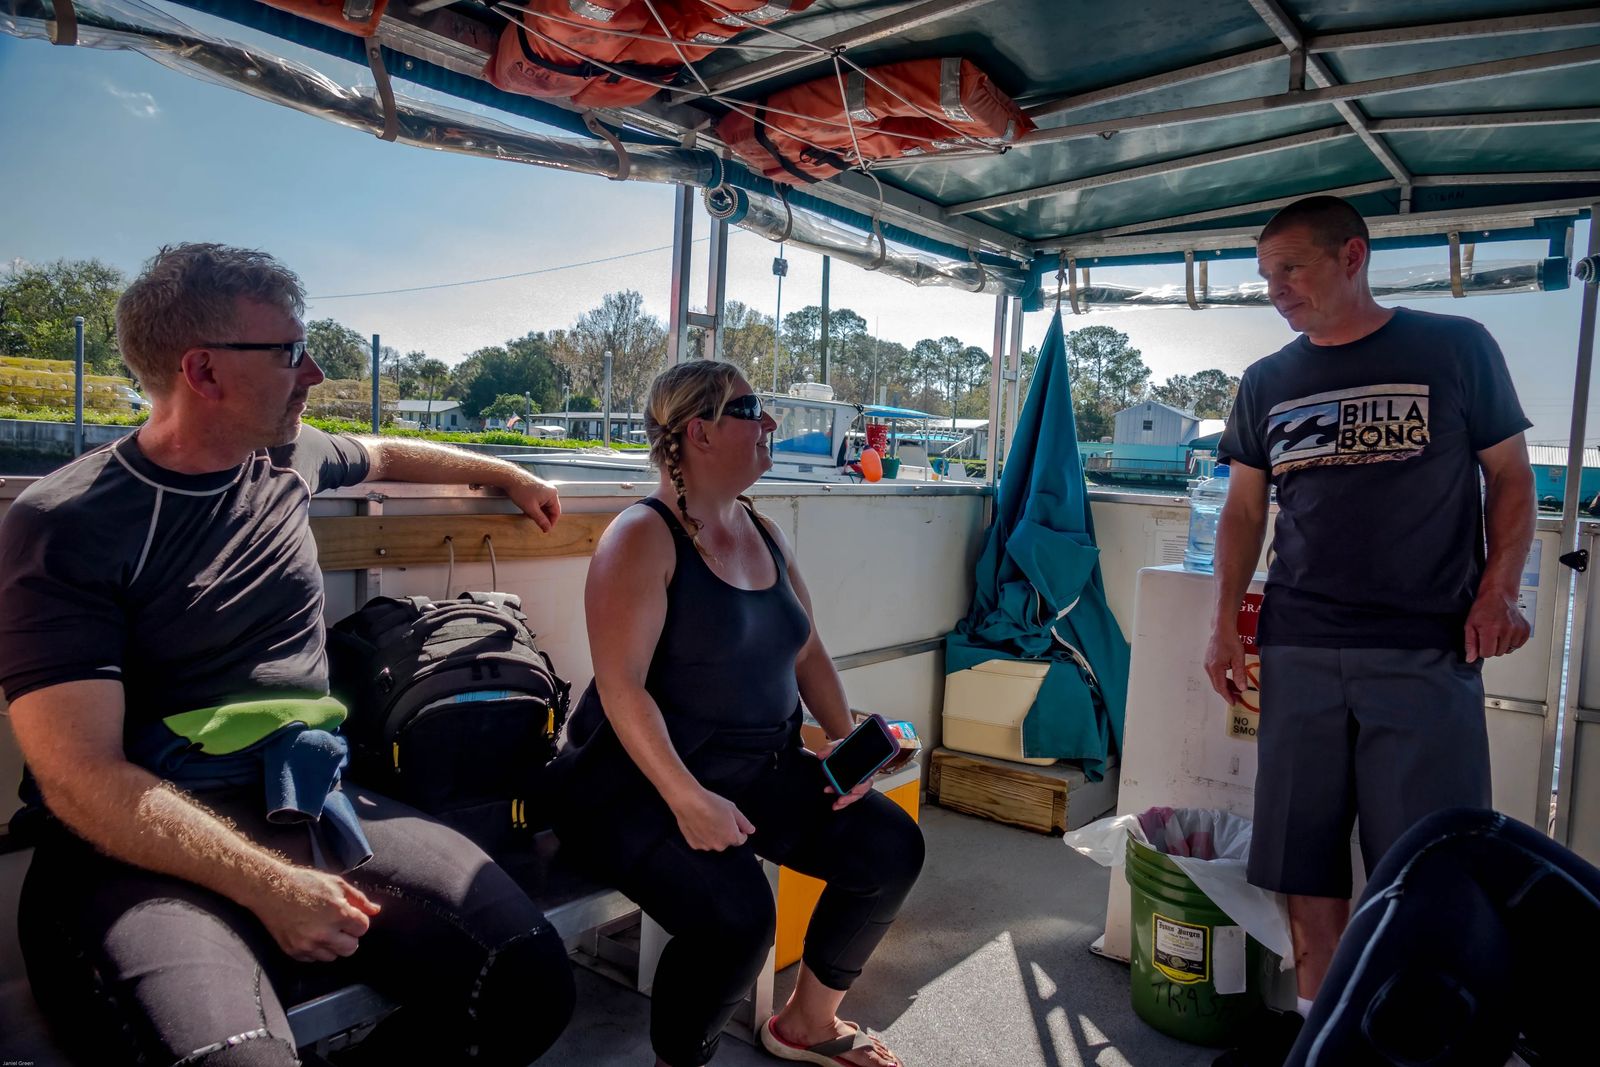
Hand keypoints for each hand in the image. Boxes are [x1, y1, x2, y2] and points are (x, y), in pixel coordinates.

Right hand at [251, 866, 380, 962]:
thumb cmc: (304, 883)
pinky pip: (315, 959)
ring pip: (333, 956)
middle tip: (340, 925)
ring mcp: (307, 945)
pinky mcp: (294, 952)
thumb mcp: (336, 884)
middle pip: (351, 948)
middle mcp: (324, 933)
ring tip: (324, 929)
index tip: (349, 914)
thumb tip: (376, 910)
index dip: (358, 920)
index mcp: (338, 914)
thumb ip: (359, 899)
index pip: (363, 929)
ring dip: (333, 945)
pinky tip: (311, 934)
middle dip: (349, 936)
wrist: (270, 889)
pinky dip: (316, 950)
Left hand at [508, 474, 560, 532]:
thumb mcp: (531, 509)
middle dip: (542, 517)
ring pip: (544, 506)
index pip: (556, 513)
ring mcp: (545, 489)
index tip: (545, 529)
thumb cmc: (520, 490)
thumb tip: (547, 528)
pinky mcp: (538, 489)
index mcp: (552, 494)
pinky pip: (540, 501)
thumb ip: (540, 520)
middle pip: (551, 509)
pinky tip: (527, 508)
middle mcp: (550, 491)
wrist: (510, 478)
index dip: (551, 523)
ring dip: (538, 512)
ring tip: (528, 513)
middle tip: (534, 521)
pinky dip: (535, 507)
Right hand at [672, 787, 754, 850]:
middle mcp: (719, 845)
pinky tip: (699, 824)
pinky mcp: (694, 844)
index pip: (741, 840)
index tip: (735, 824)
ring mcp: (705, 846)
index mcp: (731, 837)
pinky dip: (702, 836)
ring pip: (713, 842)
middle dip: (726, 832)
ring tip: (708, 820)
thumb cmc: (710, 803)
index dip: (739, 830)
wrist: (688, 801)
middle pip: (727, 841)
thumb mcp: (733, 809)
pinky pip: (702, 842)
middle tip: (719, 818)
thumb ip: (744, 822)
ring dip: (714, 835)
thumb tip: (750, 830)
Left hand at [813, 739, 873, 811]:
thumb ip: (830, 747)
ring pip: (855, 795)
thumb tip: (820, 755)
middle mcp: (863, 776)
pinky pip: (849, 795)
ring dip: (846, 801)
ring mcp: (857, 782)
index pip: (868, 778)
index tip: (854, 789)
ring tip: (836, 804)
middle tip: (841, 799)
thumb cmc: (849, 746)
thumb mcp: (840, 743)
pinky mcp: (850, 786)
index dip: (862, 786)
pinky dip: (842, 802)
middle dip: (851, 797)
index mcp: (866, 766)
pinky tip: (835, 805)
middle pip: (861, 790)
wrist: (848, 747)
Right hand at [1204, 627, 1247, 704]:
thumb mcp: (1238, 658)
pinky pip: (1216, 674)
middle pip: (1217, 685)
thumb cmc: (1229, 640)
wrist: (1222, 628)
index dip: (1228, 696)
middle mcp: (1209, 668)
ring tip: (1237, 689)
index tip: (1234, 703)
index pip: (1221, 687)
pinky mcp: (1209, 661)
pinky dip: (1223, 679)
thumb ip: (1239, 674)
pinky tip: (1232, 679)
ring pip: (1217, 680)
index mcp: (1215, 668)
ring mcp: (1208, 664)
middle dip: (1227, 693)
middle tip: (1238, 698)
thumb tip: (1242, 688)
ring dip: (1226, 686)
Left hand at [1464, 589, 1529, 661]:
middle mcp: (1506, 630)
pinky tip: (1507, 632)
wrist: (1499, 594)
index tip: (1481, 641)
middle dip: (1492, 646)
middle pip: (1498, 653)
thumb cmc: (1483, 607)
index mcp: (1490, 629)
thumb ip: (1470, 643)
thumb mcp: (1470, 624)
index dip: (1482, 649)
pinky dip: (1512, 642)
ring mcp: (1517, 630)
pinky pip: (1518, 645)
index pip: (1487, 654)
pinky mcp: (1526, 629)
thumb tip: (1471, 659)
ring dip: (1502, 644)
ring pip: (1508, 650)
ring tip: (1498, 632)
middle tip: (1490, 634)